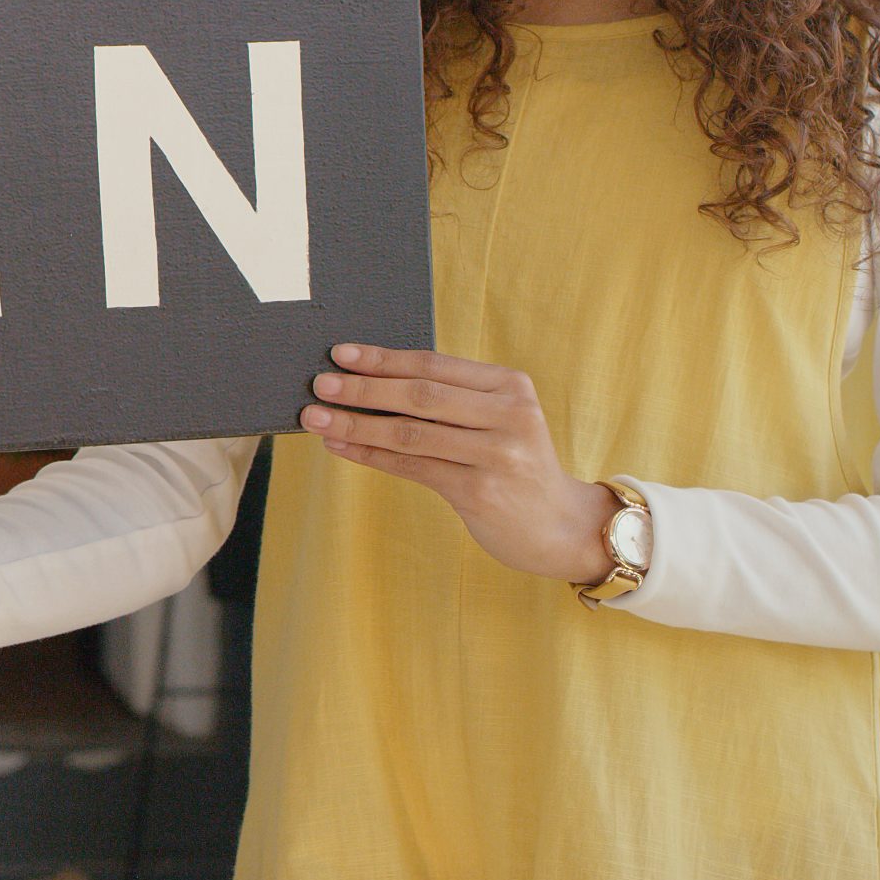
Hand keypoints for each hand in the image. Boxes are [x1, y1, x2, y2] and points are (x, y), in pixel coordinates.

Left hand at [300, 344, 619, 585]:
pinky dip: (371, 455)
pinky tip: (341, 446)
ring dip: (357, 424)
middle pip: (421, 395)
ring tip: (316, 417)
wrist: (562, 526)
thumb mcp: (498, 420)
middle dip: (363, 389)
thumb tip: (369, 382)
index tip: (341, 354)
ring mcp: (497, 455)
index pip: (435, 364)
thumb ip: (450, 400)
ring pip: (411, 433)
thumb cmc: (514, 464)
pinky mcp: (480, 492)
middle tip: (319, 384)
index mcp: (510, 386)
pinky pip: (412, 468)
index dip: (384, 359)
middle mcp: (509, 414)